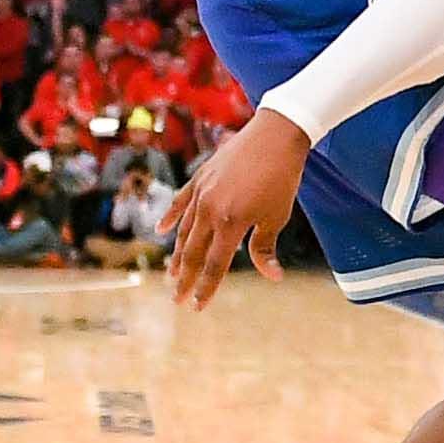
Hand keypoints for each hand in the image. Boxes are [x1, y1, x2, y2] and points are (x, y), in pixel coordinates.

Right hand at [160, 112, 308, 307]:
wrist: (275, 135)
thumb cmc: (281, 178)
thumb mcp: (276, 216)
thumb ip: (266, 248)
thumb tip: (272, 277)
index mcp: (230, 223)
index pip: (214, 265)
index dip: (206, 288)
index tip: (197, 307)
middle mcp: (210, 210)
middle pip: (193, 252)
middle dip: (185, 278)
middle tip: (177, 298)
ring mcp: (202, 192)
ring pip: (184, 230)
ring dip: (178, 254)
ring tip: (173, 273)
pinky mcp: (200, 178)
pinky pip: (180, 202)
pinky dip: (171, 217)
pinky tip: (162, 231)